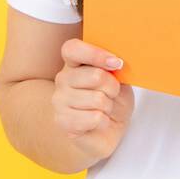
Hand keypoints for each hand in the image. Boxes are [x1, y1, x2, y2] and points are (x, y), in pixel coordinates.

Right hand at [53, 38, 134, 162]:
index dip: (95, 53)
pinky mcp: (62, 121)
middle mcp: (63, 79)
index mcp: (74, 63)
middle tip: (113, 94)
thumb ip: (115, 67)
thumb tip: (117, 62)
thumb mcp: (120, 79)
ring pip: (98, 99)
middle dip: (113, 87)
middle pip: (95, 76)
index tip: (116, 63)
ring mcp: (59, 100)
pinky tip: (99, 122)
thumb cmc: (113, 100)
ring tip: (105, 109)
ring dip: (109, 106)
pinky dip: (104, 122)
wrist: (108, 129)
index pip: (72, 49)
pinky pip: (94, 118)